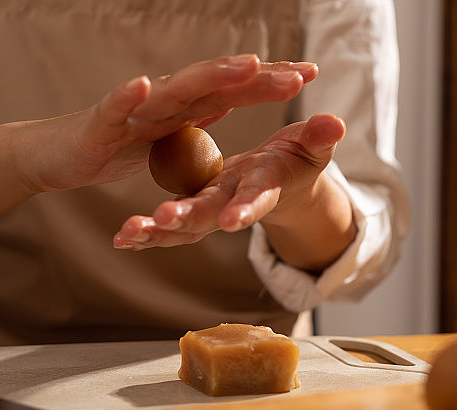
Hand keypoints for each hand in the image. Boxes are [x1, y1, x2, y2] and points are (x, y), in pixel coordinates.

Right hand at [15, 54, 316, 193]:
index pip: (234, 89)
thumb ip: (198, 114)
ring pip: (176, 89)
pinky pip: (115, 109)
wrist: (60, 154)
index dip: (270, 81)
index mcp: (185, 106)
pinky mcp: (101, 125)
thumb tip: (231, 99)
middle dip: (258, 78)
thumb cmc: (116, 142)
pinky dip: (129, 97)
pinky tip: (144, 85)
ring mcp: (134, 108)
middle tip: (298, 74)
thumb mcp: (170, 134)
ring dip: (210, 75)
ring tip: (245, 66)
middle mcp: (164, 99)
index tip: (311, 73)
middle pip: (217, 83)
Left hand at [114, 114, 354, 270]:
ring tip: (127, 234)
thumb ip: (320, 138)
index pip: (258, 199)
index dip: (246, 208)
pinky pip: (169, 227)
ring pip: (183, 228)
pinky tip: (121, 238)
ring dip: (156, 232)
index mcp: (263, 186)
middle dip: (187, 219)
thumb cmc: (298, 161)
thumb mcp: (313, 147)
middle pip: (210, 216)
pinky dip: (145, 234)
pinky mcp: (195, 208)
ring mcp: (212, 208)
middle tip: (163, 219)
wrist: (283, 185)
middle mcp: (234, 202)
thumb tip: (336, 122)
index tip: (231, 219)